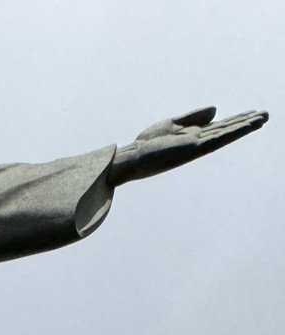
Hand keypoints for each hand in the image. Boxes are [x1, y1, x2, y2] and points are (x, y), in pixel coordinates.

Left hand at [109, 106, 267, 185]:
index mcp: (194, 136)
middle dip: (246, 122)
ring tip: (262, 119)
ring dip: (244, 127)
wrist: (133, 158)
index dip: (236, 119)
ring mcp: (197, 146)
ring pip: (225, 135)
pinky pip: (216, 139)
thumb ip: (194, 117)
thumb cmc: (148, 144)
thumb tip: (216, 109)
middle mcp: (198, 142)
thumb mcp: (172, 124)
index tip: (253, 112)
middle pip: (226, 130)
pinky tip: (244, 126)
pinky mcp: (192, 149)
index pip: (220, 126)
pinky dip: (231, 132)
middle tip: (266, 115)